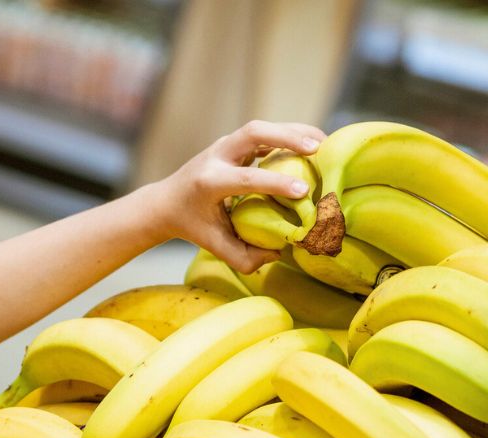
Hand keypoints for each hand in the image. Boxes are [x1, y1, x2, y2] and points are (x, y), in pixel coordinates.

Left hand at [154, 120, 326, 273]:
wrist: (166, 202)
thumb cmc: (193, 225)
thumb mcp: (213, 244)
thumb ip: (243, 256)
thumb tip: (278, 252)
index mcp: (209, 182)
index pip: (245, 178)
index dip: (276, 183)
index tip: (304, 191)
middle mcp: (215, 157)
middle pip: (252, 133)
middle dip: (286, 137)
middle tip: (319, 148)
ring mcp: (223, 145)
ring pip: (259, 127)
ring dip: (293, 131)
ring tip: (325, 143)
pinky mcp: (232, 141)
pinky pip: (263, 132)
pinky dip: (288, 134)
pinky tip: (312, 144)